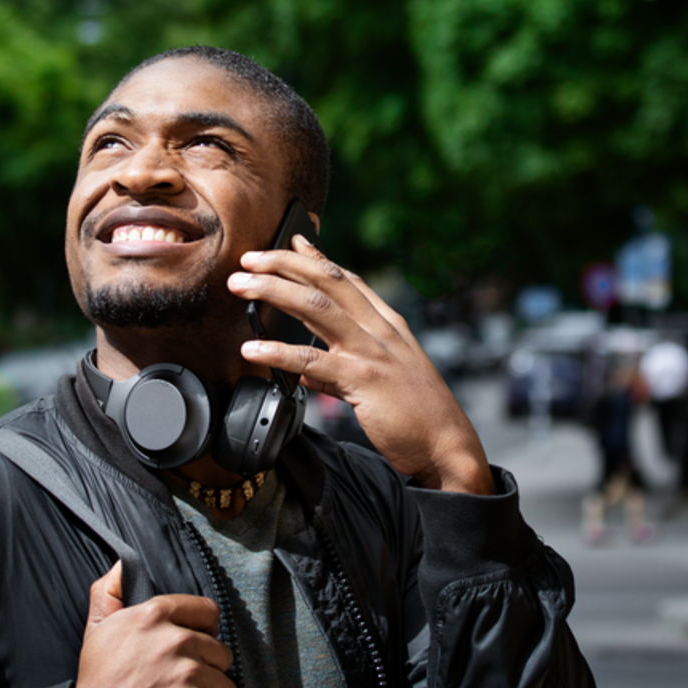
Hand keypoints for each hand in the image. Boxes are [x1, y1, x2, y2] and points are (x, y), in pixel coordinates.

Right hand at [70, 562, 237, 687]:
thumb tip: (122, 565)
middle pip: (221, 653)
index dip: (203, 632)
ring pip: (225, 687)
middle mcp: (175, 641)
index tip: (192, 649)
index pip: (208, 612)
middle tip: (177, 684)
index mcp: (153, 615)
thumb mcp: (96, 629)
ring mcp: (187, 676)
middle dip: (205, 671)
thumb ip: (110, 591)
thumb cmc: (96, 684)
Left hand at [228, 235, 495, 494]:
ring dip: (272, 290)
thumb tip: (306, 371)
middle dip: (284, 263)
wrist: (448, 445)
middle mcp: (380, 330)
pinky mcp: (363, 379)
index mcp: (388, 326)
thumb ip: (342, 370)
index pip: (348, 280)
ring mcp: (371, 352)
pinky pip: (310, 359)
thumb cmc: (418, 416)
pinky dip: (276, 351)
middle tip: (249, 258)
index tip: (292, 242)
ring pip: (315, 306)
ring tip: (239, 285)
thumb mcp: (383, 382)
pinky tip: (251, 349)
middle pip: (327, 281)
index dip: (318, 258)